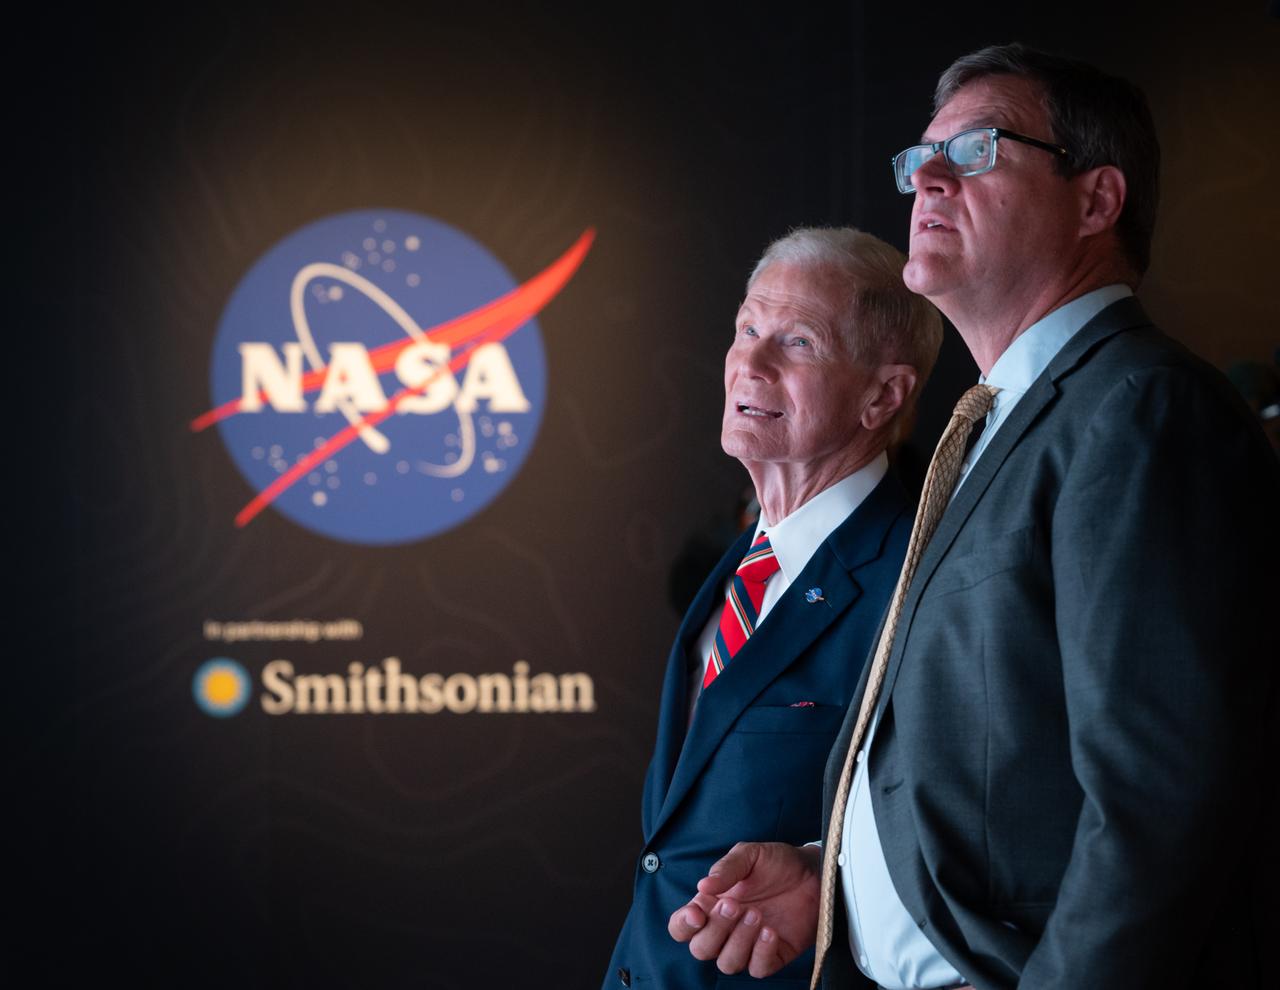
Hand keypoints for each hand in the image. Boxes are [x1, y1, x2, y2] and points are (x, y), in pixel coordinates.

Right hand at [668, 841, 820, 977]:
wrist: (814, 872)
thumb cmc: (777, 862)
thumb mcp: (750, 855)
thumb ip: (726, 868)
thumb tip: (703, 887)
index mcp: (711, 905)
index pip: (681, 927)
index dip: (683, 926)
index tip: (697, 913)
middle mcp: (725, 929)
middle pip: (701, 949)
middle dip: (715, 930)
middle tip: (735, 905)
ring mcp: (748, 944)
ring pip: (727, 964)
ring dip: (738, 941)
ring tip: (757, 915)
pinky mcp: (773, 955)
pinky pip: (757, 969)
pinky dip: (761, 952)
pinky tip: (770, 931)